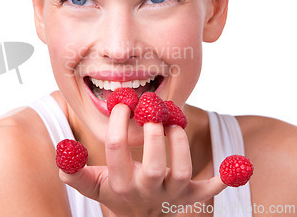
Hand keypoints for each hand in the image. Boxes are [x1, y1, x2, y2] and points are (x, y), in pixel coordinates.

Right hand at [59, 104, 225, 216]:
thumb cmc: (118, 193)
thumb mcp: (94, 186)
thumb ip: (75, 173)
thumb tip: (62, 154)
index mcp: (121, 185)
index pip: (116, 152)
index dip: (118, 123)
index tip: (122, 103)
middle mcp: (148, 190)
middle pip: (154, 164)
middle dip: (153, 134)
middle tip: (150, 109)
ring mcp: (172, 194)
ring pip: (182, 170)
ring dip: (180, 143)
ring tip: (172, 120)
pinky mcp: (193, 196)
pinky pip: (211, 189)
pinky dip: (225, 178)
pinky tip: (236, 164)